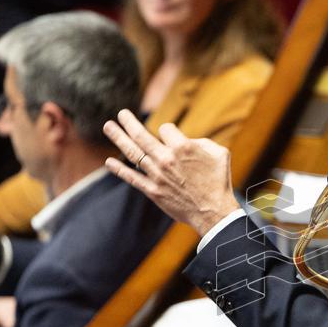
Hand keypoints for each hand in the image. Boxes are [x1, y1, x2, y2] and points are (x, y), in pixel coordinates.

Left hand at [103, 110, 239, 235]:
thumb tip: (187, 140)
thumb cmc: (219, 181)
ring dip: (118, 137)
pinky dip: (119, 169)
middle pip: (141, 135)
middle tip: (121, 113)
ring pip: (133, 153)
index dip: (168, 132)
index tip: (172, 138)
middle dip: (129, 122)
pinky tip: (108, 162)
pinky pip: (132, 178)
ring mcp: (157, 175)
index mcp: (183, 147)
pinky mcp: (153, 191)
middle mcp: (166, 159)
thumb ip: (202, 142)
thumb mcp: (219, 153)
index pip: (165, 129)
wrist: (213, 212)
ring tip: (108, 126)